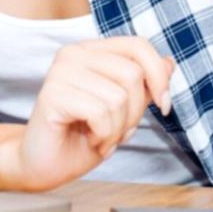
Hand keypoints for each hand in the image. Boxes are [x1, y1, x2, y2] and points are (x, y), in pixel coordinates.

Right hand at [0, 37, 174, 191]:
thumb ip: (143, 85)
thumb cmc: (81, 137)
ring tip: (101, 137)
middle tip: (116, 131)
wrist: (44, 166)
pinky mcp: (52, 94)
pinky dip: (104, 135)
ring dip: (118, 129)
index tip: (163, 105)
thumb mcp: (124, 110)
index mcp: (91, 51)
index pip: (138, 45)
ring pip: (119, 97)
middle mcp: (73, 54)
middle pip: (133, 74)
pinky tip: (91, 140)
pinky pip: (100, 112)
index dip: (159, 76)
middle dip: (135, 113)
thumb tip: (169, 63)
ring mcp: (61, 71)